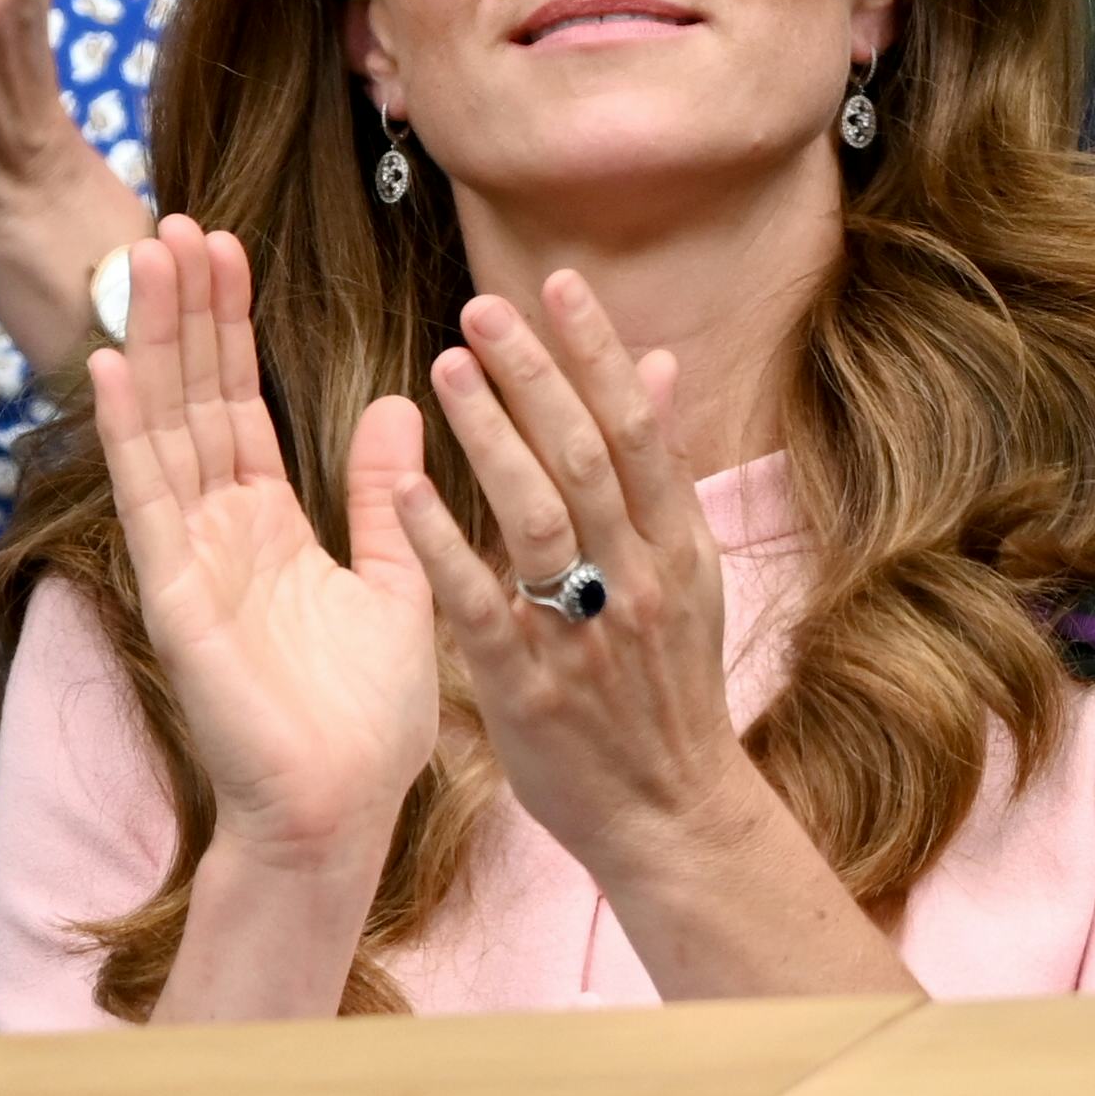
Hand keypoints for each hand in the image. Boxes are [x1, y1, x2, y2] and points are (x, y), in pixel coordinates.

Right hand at [90, 215, 439, 865]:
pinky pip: (151, 498)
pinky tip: (118, 361)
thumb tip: (397, 404)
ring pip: (170, 429)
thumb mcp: (397, 575)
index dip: (232, 331)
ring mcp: (193, 559)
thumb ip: (385, 492)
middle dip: (189, 314)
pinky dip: (131, 430)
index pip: (242, 407)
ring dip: (160, 344)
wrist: (345, 807)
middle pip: (197, 400)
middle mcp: (222, 531)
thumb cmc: (369, 712)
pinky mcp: (178, 594)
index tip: (229, 251)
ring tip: (150, 259)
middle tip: (180, 225)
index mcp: (272, 526)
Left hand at [394, 271, 749, 880]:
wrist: (670, 811)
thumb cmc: (667, 683)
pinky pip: (483, 604)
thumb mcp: (687, 572)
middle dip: (536, 375)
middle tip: (483, 307)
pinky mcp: (530, 686)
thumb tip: (660, 365)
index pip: (637, 428)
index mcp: (677, 546)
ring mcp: (585, 634)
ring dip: (492, 435)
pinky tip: (408, 489)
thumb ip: (662, 469)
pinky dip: (448, 542)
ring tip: (448, 366)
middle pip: (585, 456)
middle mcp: (638, 578)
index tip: (558, 283)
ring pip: (540, 515)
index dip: (598, 353)